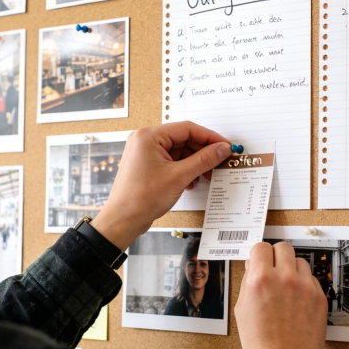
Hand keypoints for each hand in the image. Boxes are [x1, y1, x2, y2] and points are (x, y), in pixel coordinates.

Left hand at [92, 122, 229, 249]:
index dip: (209, 137)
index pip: (187, 128)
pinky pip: (171, 161)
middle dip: (202, 152)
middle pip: (183, 139)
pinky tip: (191, 182)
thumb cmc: (141, 198)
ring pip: (179, 151)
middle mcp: (145, 140)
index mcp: (149, 136)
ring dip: (194, 163)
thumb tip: (222, 149)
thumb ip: (204, 160)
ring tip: (205, 175)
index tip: (225, 145)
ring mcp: (145, 153)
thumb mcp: (179, 176)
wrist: (123, 219)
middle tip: (219, 162)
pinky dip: (184, 169)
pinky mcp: (147, 165)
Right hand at [236, 242, 326, 348]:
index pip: (261, 247)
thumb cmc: (260, 343)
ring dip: (292, 269)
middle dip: (276, 256)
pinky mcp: (320, 297)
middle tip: (274, 269)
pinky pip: (312, 279)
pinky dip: (304, 285)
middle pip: (283, 247)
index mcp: (260, 279)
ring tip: (287, 287)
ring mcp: (305, 287)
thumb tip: (252, 266)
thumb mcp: (241, 309)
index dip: (259, 255)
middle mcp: (284, 278)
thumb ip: (248, 282)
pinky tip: (297, 301)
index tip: (260, 261)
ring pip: (300, 261)